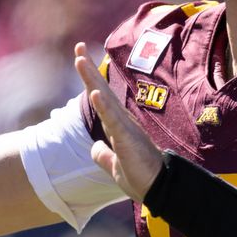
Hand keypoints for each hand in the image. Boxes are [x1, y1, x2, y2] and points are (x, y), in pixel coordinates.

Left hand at [73, 42, 162, 201]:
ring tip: (80, 60)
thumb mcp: (114, 166)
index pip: (101, 99)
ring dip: (92, 80)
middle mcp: (122, 122)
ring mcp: (125, 128)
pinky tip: (94, 92)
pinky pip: (112, 120)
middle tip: (77, 46)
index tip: (80, 59)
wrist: (159, 190)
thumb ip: (103, 155)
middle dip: (88, 70)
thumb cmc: (141, 178)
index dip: (90, 80)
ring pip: (105, 100)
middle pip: (102, 91)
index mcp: (118, 127)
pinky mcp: (127, 139)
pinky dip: (103, 106)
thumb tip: (94, 148)